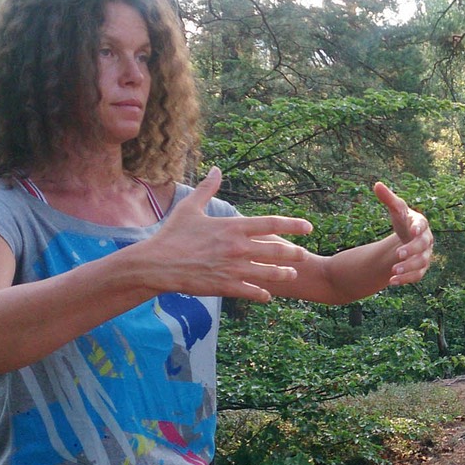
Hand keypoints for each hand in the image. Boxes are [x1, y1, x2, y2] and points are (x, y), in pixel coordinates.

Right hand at [150, 167, 313, 301]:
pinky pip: (250, 291)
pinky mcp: (225, 286)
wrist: (156, 264)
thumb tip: (216, 169)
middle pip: (276, 250)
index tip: (308, 227)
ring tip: (292, 275)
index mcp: (233, 227)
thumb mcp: (190, 208)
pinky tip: (267, 295)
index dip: (293, 225)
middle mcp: (238, 248)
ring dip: (282, 274)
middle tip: (303, 254)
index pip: (271, 223)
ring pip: (268, 273)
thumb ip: (207, 189)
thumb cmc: (172, 235)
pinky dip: (261, 293)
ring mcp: (233, 269)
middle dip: (292, 253)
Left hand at [373, 182, 432, 285]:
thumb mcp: (396, 209)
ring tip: (393, 271)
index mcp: (421, 224)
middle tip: (399, 254)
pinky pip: (416, 276)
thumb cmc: (403, 221)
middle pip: (423, 246)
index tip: (412, 231)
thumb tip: (376, 184)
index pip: (423, 225)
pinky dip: (405, 280)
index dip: (418, 228)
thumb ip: (388, 198)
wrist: (408, 238)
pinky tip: (392, 282)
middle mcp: (426, 240)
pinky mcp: (420, 269)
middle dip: (412, 250)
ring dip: (408, 268)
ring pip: (421, 264)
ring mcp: (425, 255)